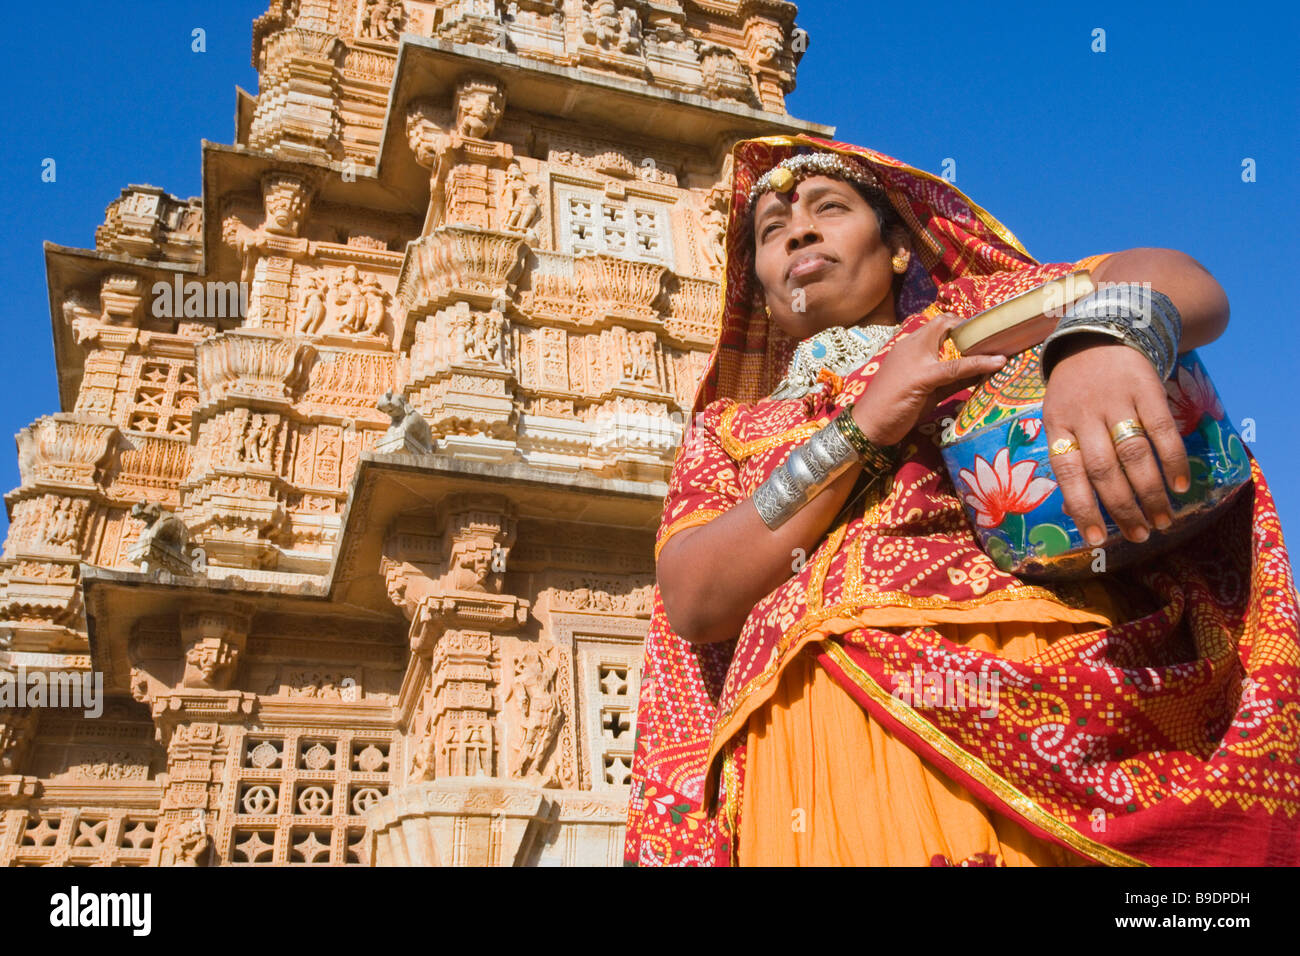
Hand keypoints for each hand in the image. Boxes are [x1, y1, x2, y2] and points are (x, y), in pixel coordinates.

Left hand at [853, 312, 1008, 445]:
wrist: (873, 429)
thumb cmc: (893, 398)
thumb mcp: (925, 378)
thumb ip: (958, 369)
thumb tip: (997, 360)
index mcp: (917, 343)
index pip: (945, 323)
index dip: (967, 323)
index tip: (991, 329)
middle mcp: (924, 355)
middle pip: (954, 342)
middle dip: (976, 343)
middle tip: (1002, 345)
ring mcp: (929, 374)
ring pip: (957, 362)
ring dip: (977, 362)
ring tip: (1003, 361)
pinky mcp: (933, 392)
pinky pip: (955, 381)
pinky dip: (971, 379)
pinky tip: (989, 379)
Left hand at [1042, 335, 1190, 544]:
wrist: (1100, 331)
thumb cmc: (1077, 389)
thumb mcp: (1059, 417)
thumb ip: (1067, 457)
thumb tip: (1075, 509)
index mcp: (1057, 424)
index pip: (1068, 472)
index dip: (1082, 507)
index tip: (1096, 540)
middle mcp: (1085, 413)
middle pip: (1104, 468)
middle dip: (1123, 508)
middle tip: (1140, 535)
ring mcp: (1116, 400)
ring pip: (1134, 453)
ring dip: (1150, 492)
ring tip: (1162, 520)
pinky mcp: (1146, 388)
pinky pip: (1163, 430)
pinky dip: (1173, 460)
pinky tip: (1181, 486)